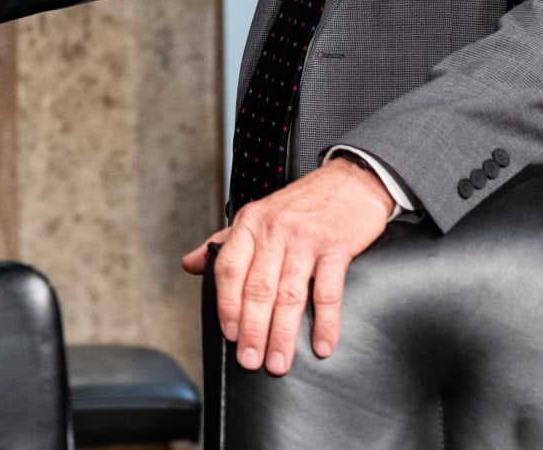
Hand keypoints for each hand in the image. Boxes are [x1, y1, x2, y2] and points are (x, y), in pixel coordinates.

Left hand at [182, 157, 393, 375]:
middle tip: (250, 360)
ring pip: (289, 295)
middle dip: (252, 330)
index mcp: (251, 224)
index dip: (227, 305)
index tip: (229, 334)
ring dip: (283, 335)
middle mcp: (274, 230)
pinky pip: (328, 292)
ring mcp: (305, 239)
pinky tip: (322, 345)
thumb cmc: (304, 202)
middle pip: (258, 288)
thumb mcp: (258, 215)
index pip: (229, 269)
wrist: (352, 180)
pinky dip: (325, 323)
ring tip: (278, 362)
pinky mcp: (336, 247)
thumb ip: (224, 242)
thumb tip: (190, 264)